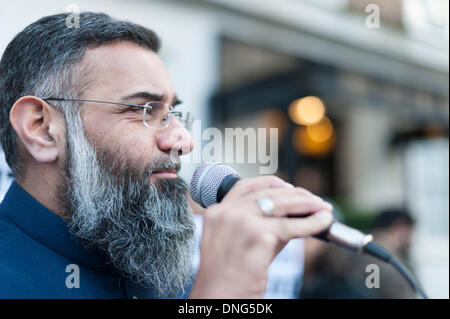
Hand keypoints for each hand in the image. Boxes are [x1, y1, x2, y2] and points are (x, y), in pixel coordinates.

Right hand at [189, 175, 332, 297]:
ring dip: (308, 204)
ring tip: (323, 208)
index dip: (271, 183)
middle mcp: (228, 213)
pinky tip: (322, 223)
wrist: (218, 298)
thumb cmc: (227, 278)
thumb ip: (261, 226)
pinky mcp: (259, 235)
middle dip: (296, 195)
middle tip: (314, 200)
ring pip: (283, 204)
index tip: (288, 186)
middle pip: (268, 193)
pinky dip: (312, 223)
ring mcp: (242, 221)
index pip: (246, 186)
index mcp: (217, 213)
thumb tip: (294, 216)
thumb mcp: (238, 244)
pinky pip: (292, 226)